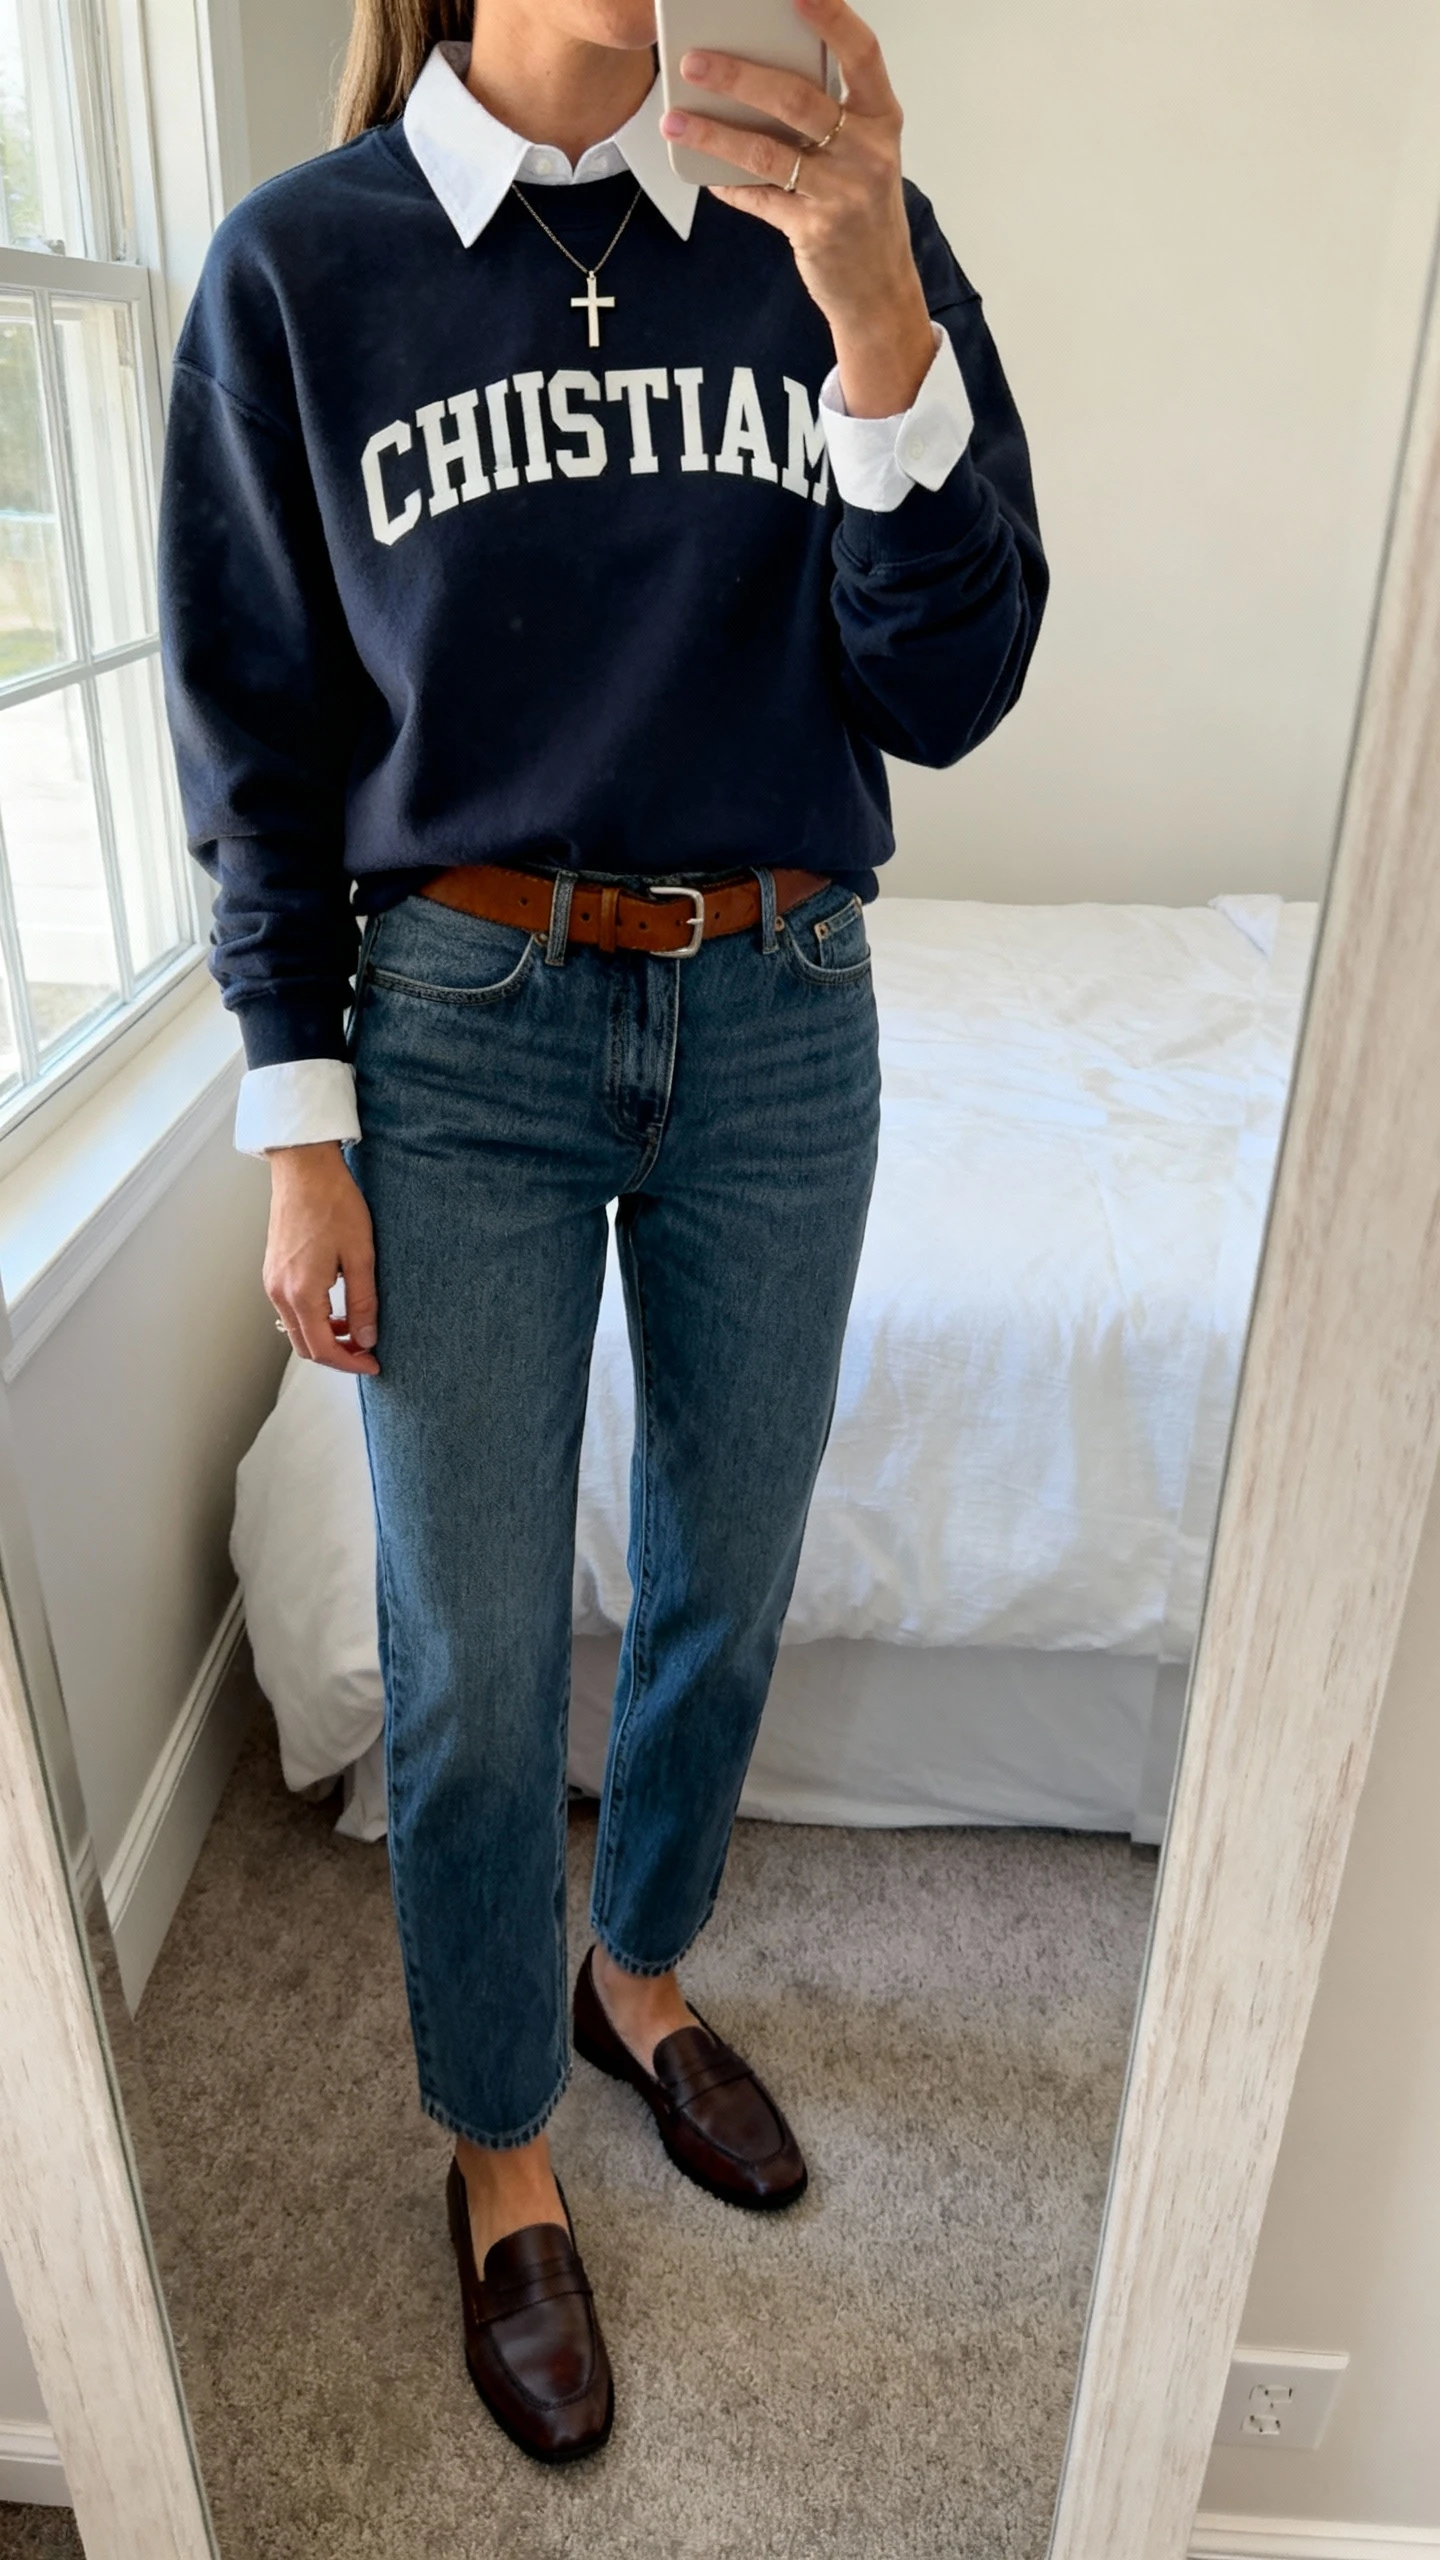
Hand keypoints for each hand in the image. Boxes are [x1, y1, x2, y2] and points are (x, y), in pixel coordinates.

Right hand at [263, 1141, 379, 1374]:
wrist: (305, 1169)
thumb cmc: (334, 1204)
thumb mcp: (361, 1256)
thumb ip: (363, 1302)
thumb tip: (367, 1338)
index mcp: (301, 1292)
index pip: (323, 1349)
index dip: (350, 1364)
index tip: (373, 1364)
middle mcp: (279, 1292)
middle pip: (305, 1346)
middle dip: (337, 1356)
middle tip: (367, 1352)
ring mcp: (272, 1282)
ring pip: (297, 1330)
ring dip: (325, 1338)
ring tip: (356, 1329)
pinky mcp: (273, 1271)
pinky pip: (291, 1310)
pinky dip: (313, 1320)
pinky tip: (336, 1308)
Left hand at [659, 0, 934, 418]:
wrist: (878, 289)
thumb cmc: (864, 210)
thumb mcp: (862, 153)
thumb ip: (828, 113)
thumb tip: (758, 72)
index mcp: (882, 119)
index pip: (861, 53)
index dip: (831, 18)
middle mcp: (867, 151)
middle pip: (797, 99)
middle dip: (739, 75)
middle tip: (694, 61)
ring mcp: (842, 193)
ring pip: (767, 150)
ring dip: (714, 131)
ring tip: (676, 117)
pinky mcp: (815, 230)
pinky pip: (758, 197)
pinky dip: (728, 183)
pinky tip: (705, 171)